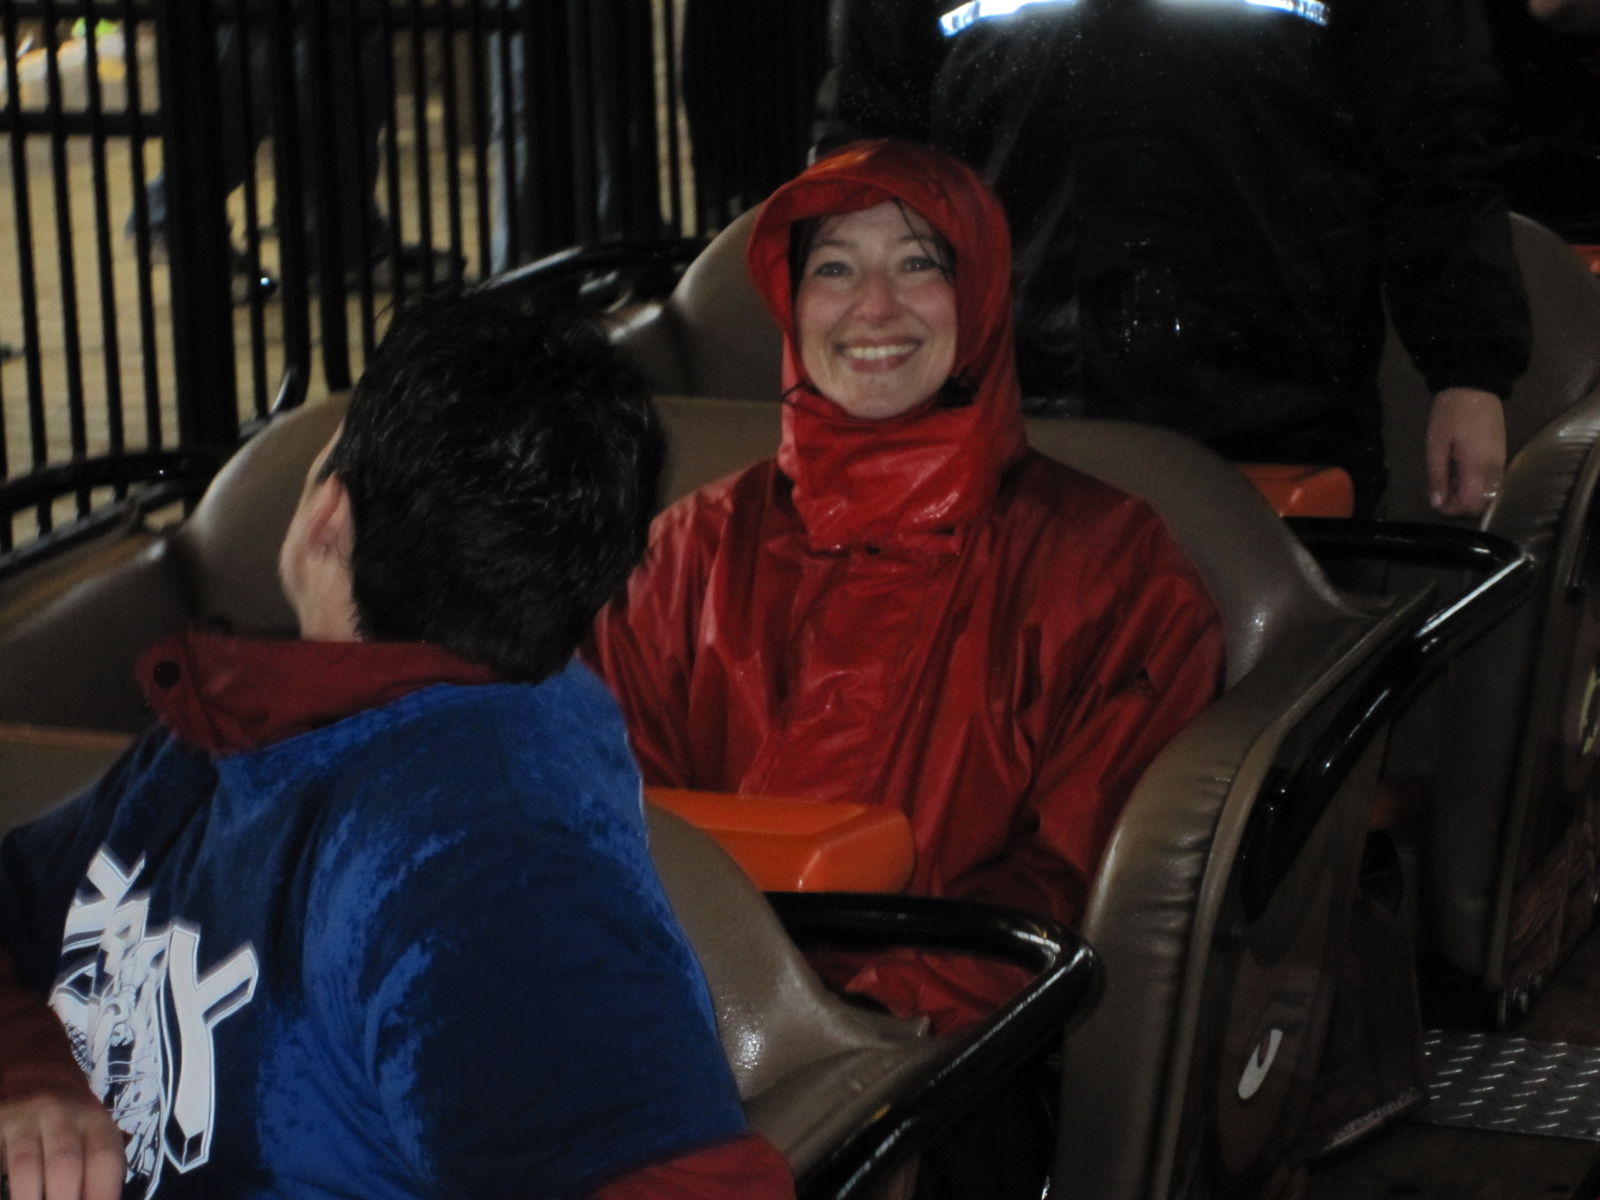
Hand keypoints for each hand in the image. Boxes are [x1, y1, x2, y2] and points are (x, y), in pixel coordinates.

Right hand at [0, 1093, 123, 1199]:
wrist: (39, 1080)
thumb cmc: (73, 1126)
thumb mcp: (95, 1139)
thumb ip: (98, 1173)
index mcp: (96, 1123)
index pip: (104, 1160)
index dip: (102, 1194)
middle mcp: (63, 1116)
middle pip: (65, 1164)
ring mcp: (26, 1119)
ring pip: (26, 1165)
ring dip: (28, 1198)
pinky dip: (1, 1179)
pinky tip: (7, 1193)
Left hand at [1426, 387, 1505, 516]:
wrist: (1476, 385)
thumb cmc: (1451, 413)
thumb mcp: (1436, 444)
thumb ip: (1437, 475)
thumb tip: (1437, 503)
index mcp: (1478, 466)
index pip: (1471, 504)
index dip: (1452, 509)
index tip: (1436, 500)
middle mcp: (1495, 468)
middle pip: (1481, 503)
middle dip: (1459, 503)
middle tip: (1440, 489)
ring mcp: (1501, 461)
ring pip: (1487, 493)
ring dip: (1467, 493)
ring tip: (1447, 477)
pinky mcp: (1501, 454)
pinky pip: (1491, 480)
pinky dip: (1475, 483)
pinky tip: (1459, 469)